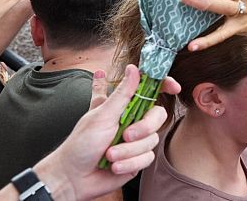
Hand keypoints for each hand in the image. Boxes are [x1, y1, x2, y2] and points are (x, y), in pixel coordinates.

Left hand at [34, 65, 178, 200]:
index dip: (164, 85)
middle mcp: (134, 121)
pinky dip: (129, 163)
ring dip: (128, 150)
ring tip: (109, 155)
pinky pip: (147, 158)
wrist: (74, 178)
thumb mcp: (101, 115)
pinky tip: (114, 166)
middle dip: (143, 128)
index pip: (150, 90)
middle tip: (125, 134)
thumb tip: (134, 69)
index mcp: (124, 106)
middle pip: (158, 116)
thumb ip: (121, 94)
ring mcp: (137, 140)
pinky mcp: (139, 158)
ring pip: (152, 140)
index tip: (173, 87)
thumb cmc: (81, 144)